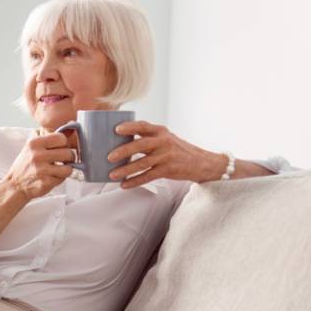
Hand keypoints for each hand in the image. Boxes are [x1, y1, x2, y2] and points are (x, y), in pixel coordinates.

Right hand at [0, 130, 79, 200]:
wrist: (15, 184)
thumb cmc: (26, 164)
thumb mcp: (32, 146)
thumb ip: (49, 137)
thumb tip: (71, 124)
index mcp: (34, 143)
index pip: (61, 138)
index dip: (64, 144)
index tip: (60, 148)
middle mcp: (37, 155)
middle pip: (68, 153)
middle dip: (68, 158)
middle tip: (62, 161)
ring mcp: (41, 170)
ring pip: (68, 168)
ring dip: (65, 170)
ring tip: (58, 169)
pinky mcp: (45, 183)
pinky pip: (62, 179)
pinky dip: (59, 179)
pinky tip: (51, 177)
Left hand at [105, 120, 225, 188]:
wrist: (201, 163)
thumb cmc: (177, 150)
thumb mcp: (165, 138)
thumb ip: (148, 138)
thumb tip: (120, 142)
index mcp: (161, 132)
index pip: (143, 126)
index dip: (130, 127)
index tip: (116, 129)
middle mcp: (163, 142)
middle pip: (140, 145)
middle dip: (123, 151)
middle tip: (109, 157)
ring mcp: (166, 156)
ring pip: (142, 163)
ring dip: (125, 170)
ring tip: (112, 175)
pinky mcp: (168, 170)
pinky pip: (148, 176)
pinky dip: (135, 181)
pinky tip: (124, 185)